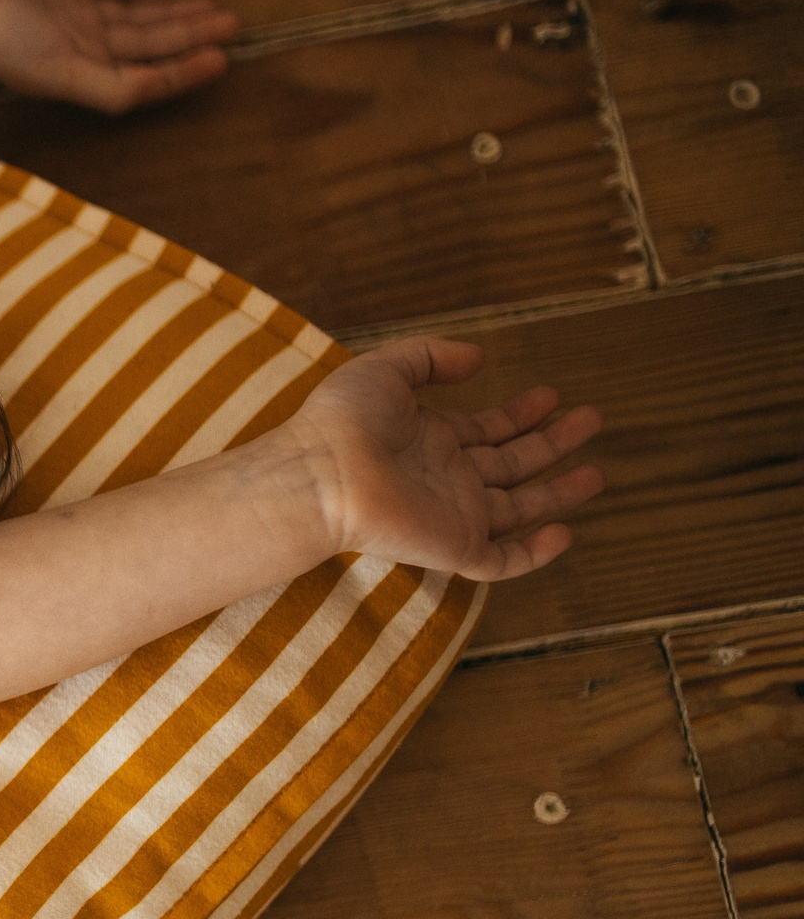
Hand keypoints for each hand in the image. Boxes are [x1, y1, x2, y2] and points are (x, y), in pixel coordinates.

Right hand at [0, 0, 240, 113]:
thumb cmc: (1, 38)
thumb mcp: (60, 73)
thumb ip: (109, 88)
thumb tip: (156, 92)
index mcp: (82, 73)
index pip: (146, 77)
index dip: (185, 71)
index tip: (223, 60)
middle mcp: (81, 44)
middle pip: (149, 43)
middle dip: (191, 37)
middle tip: (234, 25)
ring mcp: (72, 8)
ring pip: (137, 14)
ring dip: (174, 14)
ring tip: (212, 9)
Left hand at [284, 338, 603, 582]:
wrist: (320, 476)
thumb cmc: (341, 422)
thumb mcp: (387, 369)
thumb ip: (431, 357)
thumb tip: (479, 358)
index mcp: (431, 440)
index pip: (487, 430)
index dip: (520, 413)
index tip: (551, 395)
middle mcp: (446, 478)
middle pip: (512, 464)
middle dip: (553, 443)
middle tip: (591, 419)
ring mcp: (453, 515)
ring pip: (519, 509)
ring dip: (559, 493)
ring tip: (598, 473)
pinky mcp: (454, 547)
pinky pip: (502, 560)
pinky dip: (534, 553)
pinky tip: (565, 533)